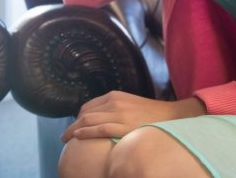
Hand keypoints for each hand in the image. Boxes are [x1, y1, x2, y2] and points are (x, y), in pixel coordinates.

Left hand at [59, 91, 206, 141]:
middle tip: (64, 136)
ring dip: (73, 130)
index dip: (77, 118)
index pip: (87, 106)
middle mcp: (114, 102)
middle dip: (72, 125)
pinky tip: (77, 137)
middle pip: (84, 114)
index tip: (73, 127)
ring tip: (66, 139)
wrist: (170, 116)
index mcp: (114, 96)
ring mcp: (119, 114)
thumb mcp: (129, 104)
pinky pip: (100, 129)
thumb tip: (100, 118)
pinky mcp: (124, 125)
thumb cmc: (149, 114)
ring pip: (88, 121)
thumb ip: (114, 108)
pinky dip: (86, 132)